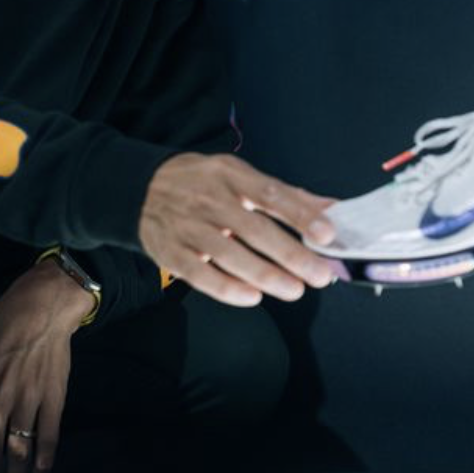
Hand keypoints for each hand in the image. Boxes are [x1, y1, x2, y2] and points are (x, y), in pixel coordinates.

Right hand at [138, 151, 337, 304]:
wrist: (140, 188)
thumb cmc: (202, 184)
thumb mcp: (240, 176)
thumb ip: (286, 195)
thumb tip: (333, 209)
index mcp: (230, 175)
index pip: (270, 193)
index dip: (300, 214)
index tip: (327, 234)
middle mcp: (209, 198)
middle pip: (254, 230)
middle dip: (291, 255)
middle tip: (319, 275)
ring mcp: (188, 226)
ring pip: (231, 255)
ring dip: (266, 276)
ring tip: (294, 290)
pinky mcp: (171, 252)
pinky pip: (201, 275)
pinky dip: (229, 288)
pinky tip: (253, 296)